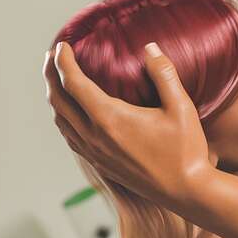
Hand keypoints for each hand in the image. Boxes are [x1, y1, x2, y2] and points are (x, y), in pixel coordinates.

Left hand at [43, 41, 212, 210]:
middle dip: (51, 76)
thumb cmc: (186, 150)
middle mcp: (95, 137)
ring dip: (55, 99)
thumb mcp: (181, 108)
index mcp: (110, 119)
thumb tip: (150, 48)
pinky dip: (64, 120)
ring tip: (58, 82)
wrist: (186, 191)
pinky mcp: (100, 165)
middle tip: (52, 57)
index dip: (62, 62)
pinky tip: (73, 115)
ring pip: (61, 122)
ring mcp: (96, 154)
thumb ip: (164, 74)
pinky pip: (71, 138)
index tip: (61, 46)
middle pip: (59, 102)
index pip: (73, 83)